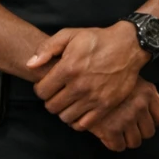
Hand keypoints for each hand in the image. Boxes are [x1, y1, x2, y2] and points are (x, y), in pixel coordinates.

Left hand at [27, 22, 147, 127]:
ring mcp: (93, 97)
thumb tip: (30, 65)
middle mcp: (79, 86)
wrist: (128, 45)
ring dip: (64, 110)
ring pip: (65, 117)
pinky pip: (83, 124)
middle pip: (52, 107)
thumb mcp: (71, 34)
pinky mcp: (106, 106)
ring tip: (69, 101)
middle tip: (58, 93)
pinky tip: (79, 109)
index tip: (48, 84)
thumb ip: (47, 48)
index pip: (41, 91)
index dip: (41, 88)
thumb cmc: (98, 39)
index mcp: (68, 68)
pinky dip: (77, 121)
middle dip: (51, 100)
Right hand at [90, 78, 158, 151]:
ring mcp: (125, 119)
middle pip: (149, 132)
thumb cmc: (110, 80)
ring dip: (128, 139)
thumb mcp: (136, 81)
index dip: (154, 121)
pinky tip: (110, 134)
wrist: (86, 82)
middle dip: (140, 131)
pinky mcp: (110, 130)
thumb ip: (152, 94)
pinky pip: (119, 146)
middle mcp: (139, 107)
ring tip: (120, 131)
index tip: (146, 121)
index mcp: (147, 94)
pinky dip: (115, 143)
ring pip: (135, 142)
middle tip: (130, 126)